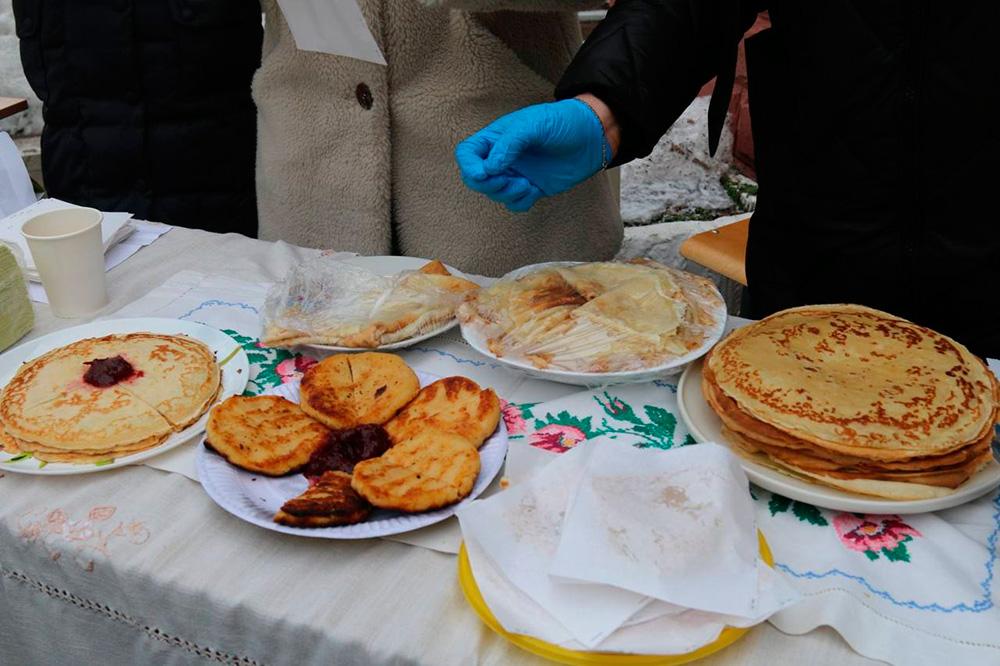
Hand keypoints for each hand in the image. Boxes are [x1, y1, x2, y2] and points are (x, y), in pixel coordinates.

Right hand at [455, 96, 615, 211]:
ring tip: (527, 184)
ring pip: (495, 194)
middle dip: (489, 185)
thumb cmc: (562, 122)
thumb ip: (509, 144)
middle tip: (508, 180)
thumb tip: (489, 168)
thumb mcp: (533, 125)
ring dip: (507, 194)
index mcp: (496, 138)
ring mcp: (516, 173)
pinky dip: (520, 202)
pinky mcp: (531, 188)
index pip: (467, 154)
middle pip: (476, 179)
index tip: (485, 173)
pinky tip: (534, 190)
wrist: (592, 136)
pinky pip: (515, 204)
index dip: (470, 167)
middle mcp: (502, 157)